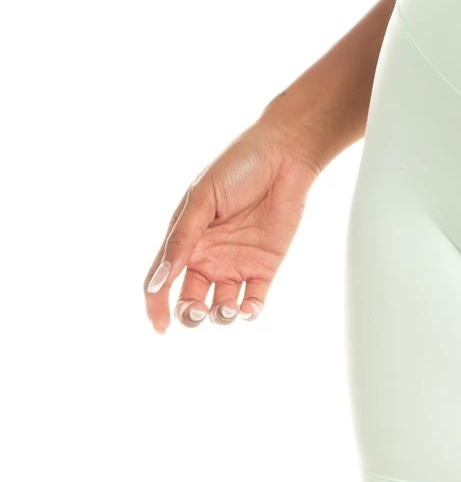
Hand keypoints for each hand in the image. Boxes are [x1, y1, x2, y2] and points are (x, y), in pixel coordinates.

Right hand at [142, 120, 323, 333]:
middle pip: (190, 301)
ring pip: (221, 307)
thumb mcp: (201, 200)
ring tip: (226, 307)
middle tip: (197, 311)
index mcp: (185, 241)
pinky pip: (254, 300)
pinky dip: (249, 312)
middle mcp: (208, 257)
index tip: (160, 326)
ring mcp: (237, 264)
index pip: (162, 282)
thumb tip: (158, 283)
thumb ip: (181, 241)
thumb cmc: (237, 167)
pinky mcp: (265, 266)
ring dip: (220, 317)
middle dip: (189, 316)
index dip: (156, 306)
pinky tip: (248, 308)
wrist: (284, 154)